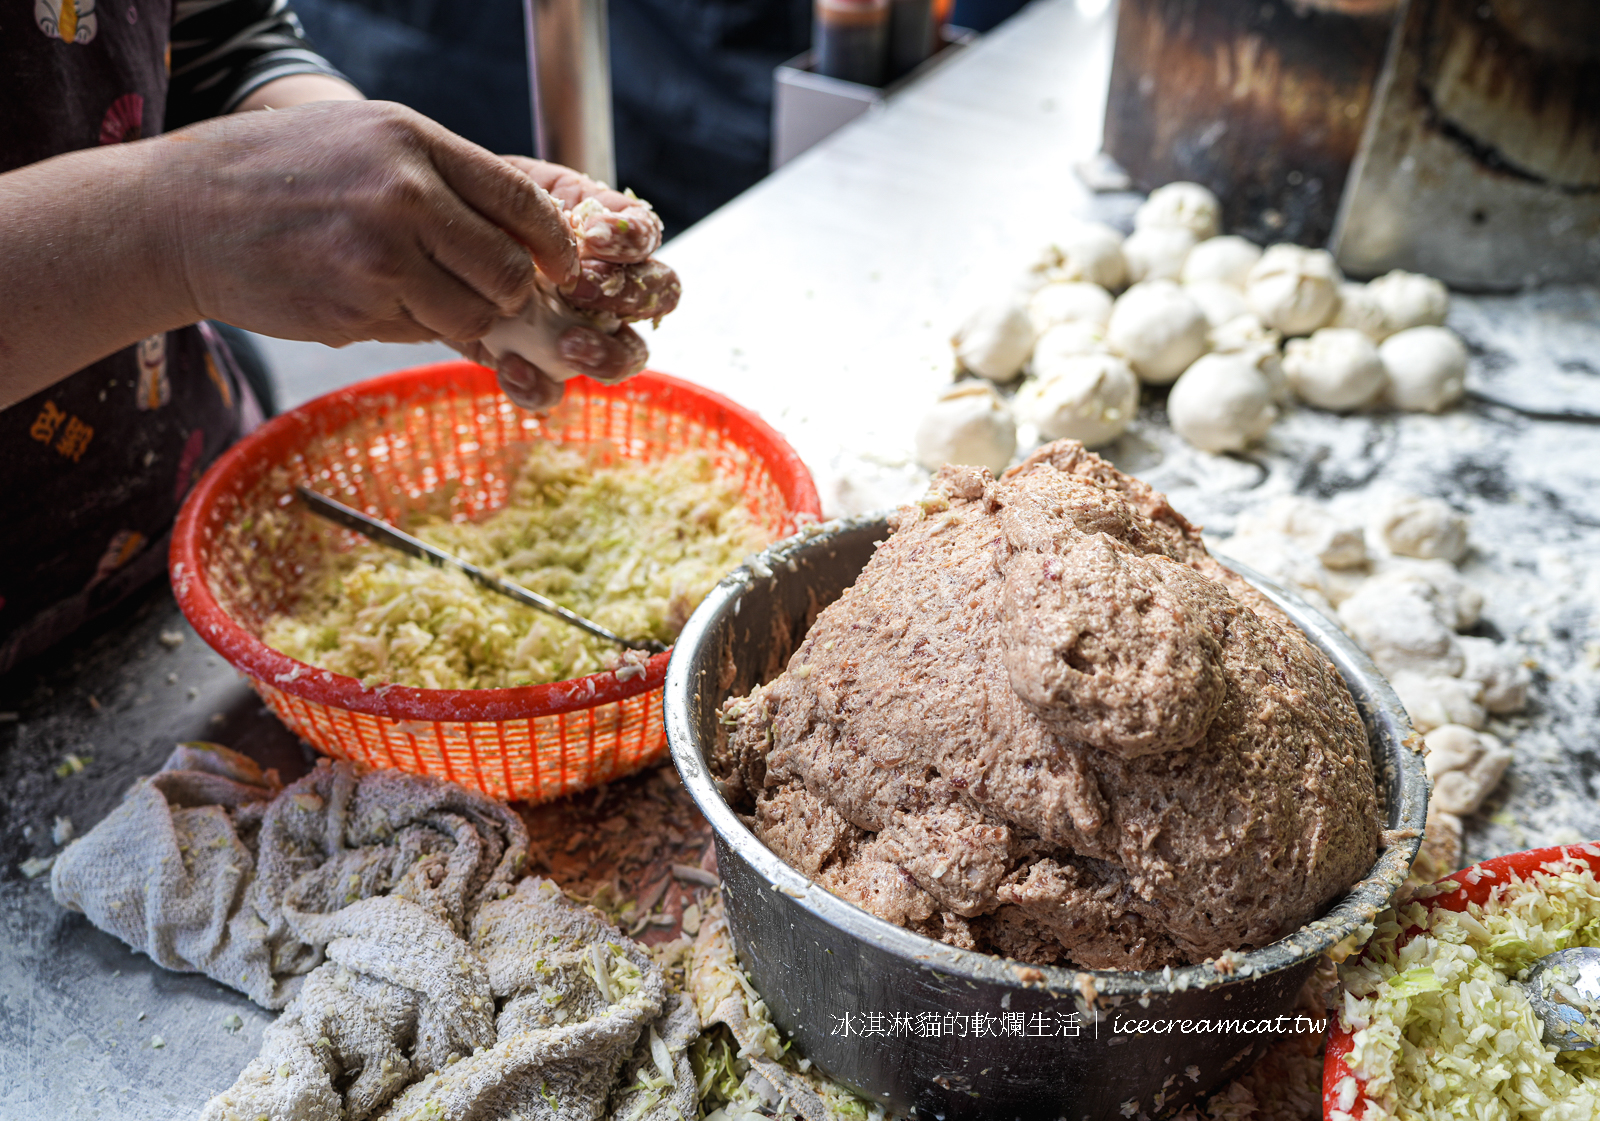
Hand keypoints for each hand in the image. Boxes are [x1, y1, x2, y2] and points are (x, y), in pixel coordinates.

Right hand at [164, 101, 578, 345]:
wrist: (181, 216)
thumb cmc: (282, 173)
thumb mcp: (367, 138)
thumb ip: (445, 178)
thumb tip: (526, 235)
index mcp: (414, 144)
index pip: (523, 204)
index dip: (555, 245)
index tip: (560, 265)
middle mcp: (403, 198)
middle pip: (507, 272)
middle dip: (511, 292)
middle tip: (495, 292)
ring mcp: (378, 261)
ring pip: (471, 316)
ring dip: (465, 317)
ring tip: (426, 293)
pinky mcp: (353, 313)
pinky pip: (419, 334)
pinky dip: (412, 325)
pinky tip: (371, 297)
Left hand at [464, 156, 678, 410]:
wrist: (422, 247)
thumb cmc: (473, 204)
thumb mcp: (505, 186)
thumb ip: (546, 201)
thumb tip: (587, 228)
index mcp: (607, 233)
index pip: (648, 236)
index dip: (631, 240)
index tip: (591, 239)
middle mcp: (609, 284)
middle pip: (658, 296)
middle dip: (627, 295)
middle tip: (581, 290)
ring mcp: (584, 331)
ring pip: (629, 354)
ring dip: (608, 353)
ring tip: (569, 345)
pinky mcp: (540, 368)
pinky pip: (558, 390)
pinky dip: (540, 386)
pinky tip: (511, 367)